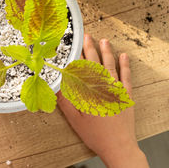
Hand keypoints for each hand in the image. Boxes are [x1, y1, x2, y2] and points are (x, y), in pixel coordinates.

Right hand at [57, 34, 147, 167]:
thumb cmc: (95, 134)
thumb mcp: (74, 119)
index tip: (74, 44)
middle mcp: (104, 87)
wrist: (118, 146)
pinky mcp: (126, 96)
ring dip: (107, 52)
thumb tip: (55, 86)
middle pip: (96, 63)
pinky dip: (125, 65)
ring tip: (103, 41)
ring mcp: (117, 90)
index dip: (78, 55)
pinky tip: (124, 56)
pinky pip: (126, 76)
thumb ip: (65, 101)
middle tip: (87, 36)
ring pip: (111, 66)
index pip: (82, 68)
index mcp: (90, 92)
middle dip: (91, 48)